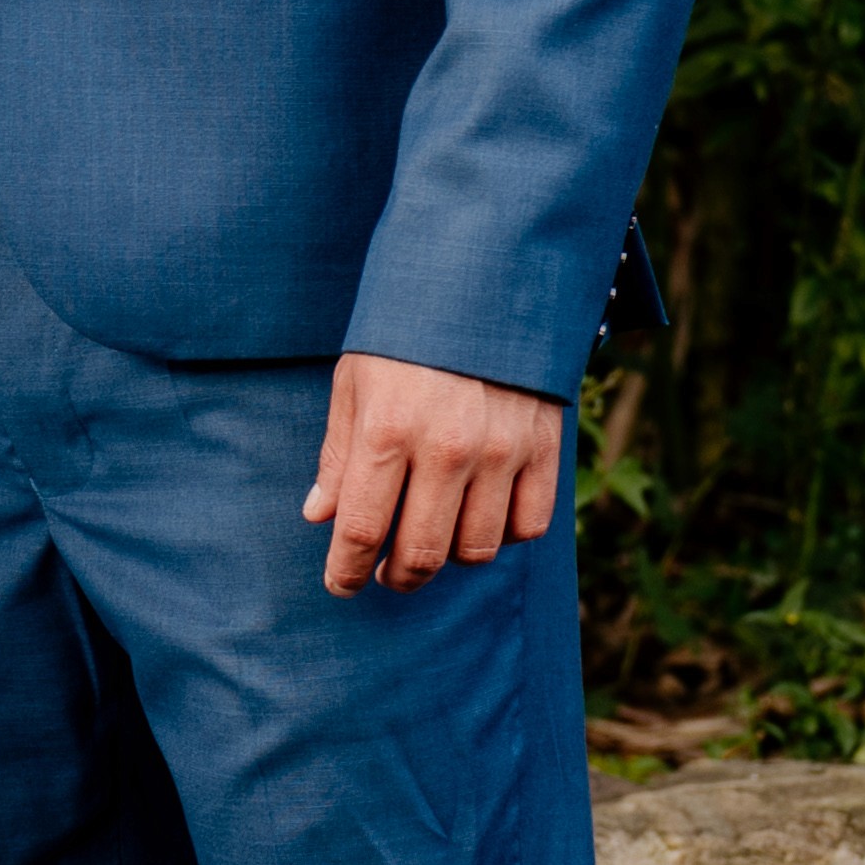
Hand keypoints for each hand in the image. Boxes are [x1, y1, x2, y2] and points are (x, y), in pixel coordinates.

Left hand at [305, 356, 564, 592]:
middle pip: (421, 553)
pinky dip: (502, 535)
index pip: (361, 529)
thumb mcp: (355, 381)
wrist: (486, 280)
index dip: (346, 570)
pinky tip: (480, 517)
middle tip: (385, 572)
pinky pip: (528, 526)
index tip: (341, 584)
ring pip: (475, 550)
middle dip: (395, 576)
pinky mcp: (545, 448)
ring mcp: (502, 451)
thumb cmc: (407, 334)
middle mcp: (447, 448)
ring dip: (447, 559)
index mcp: (388, 430)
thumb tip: (320, 515)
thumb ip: (339, 453)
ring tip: (432, 541)